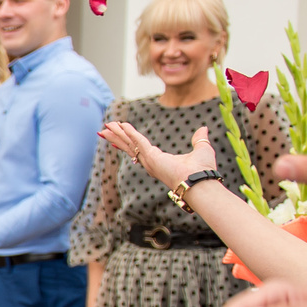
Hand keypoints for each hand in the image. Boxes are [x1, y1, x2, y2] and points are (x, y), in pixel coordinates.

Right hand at [101, 121, 216, 190]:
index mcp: (160, 161)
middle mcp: (151, 162)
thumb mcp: (202, 149)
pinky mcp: (152, 156)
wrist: (200, 181)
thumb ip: (199, 139)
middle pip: (129, 147)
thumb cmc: (202, 170)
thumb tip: (203, 129)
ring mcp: (149, 160)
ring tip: (105, 127)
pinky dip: (129, 133)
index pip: (140, 149)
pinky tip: (121, 125)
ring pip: (129, 144)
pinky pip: (138, 141)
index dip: (130, 140)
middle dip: (116, 138)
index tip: (121, 134)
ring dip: (117, 135)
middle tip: (103, 131)